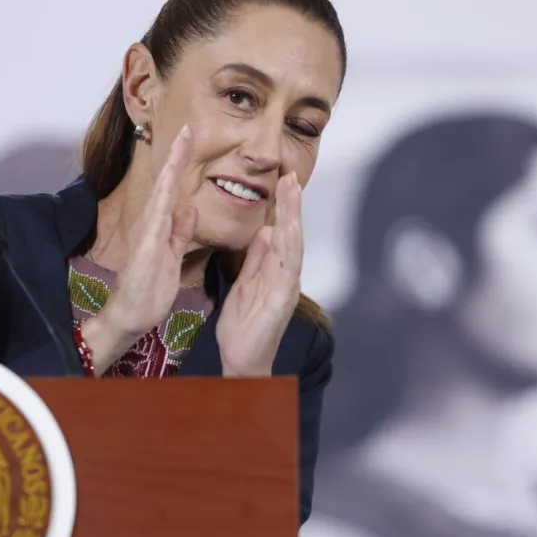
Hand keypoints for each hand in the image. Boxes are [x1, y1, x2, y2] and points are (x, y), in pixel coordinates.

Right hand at [83, 125, 196, 371]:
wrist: (131, 316)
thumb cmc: (149, 289)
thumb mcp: (172, 255)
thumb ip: (179, 232)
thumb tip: (189, 209)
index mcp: (160, 227)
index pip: (173, 189)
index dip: (181, 164)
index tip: (190, 139)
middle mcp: (152, 224)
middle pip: (165, 182)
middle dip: (175, 154)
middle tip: (187, 126)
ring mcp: (148, 233)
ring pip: (161, 192)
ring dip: (171, 166)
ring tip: (181, 140)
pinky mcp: (148, 246)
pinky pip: (158, 216)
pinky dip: (164, 195)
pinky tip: (171, 178)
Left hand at [216, 172, 303, 376]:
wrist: (242, 360)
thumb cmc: (243, 326)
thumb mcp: (246, 283)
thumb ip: (256, 259)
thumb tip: (264, 231)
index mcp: (274, 270)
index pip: (280, 231)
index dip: (283, 206)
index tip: (283, 180)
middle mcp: (285, 275)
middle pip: (291, 234)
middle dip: (292, 205)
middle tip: (292, 176)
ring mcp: (286, 288)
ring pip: (293, 247)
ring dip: (294, 219)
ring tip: (294, 194)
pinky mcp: (281, 301)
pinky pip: (288, 271)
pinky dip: (290, 250)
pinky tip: (289, 232)